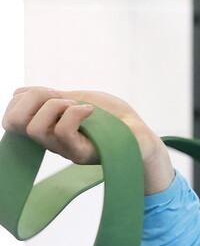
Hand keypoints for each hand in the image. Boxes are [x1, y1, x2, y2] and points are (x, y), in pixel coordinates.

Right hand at [3, 87, 175, 194]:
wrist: (140, 134)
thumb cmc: (113, 116)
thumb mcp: (79, 98)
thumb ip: (52, 97)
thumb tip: (20, 92)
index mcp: (46, 127)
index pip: (11, 117)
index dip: (24, 97)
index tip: (53, 91)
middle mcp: (49, 141)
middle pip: (12, 123)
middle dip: (33, 98)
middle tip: (61, 96)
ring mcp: (64, 149)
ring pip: (35, 128)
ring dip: (56, 106)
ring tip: (79, 105)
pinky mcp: (81, 154)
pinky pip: (62, 133)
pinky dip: (74, 113)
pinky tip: (91, 111)